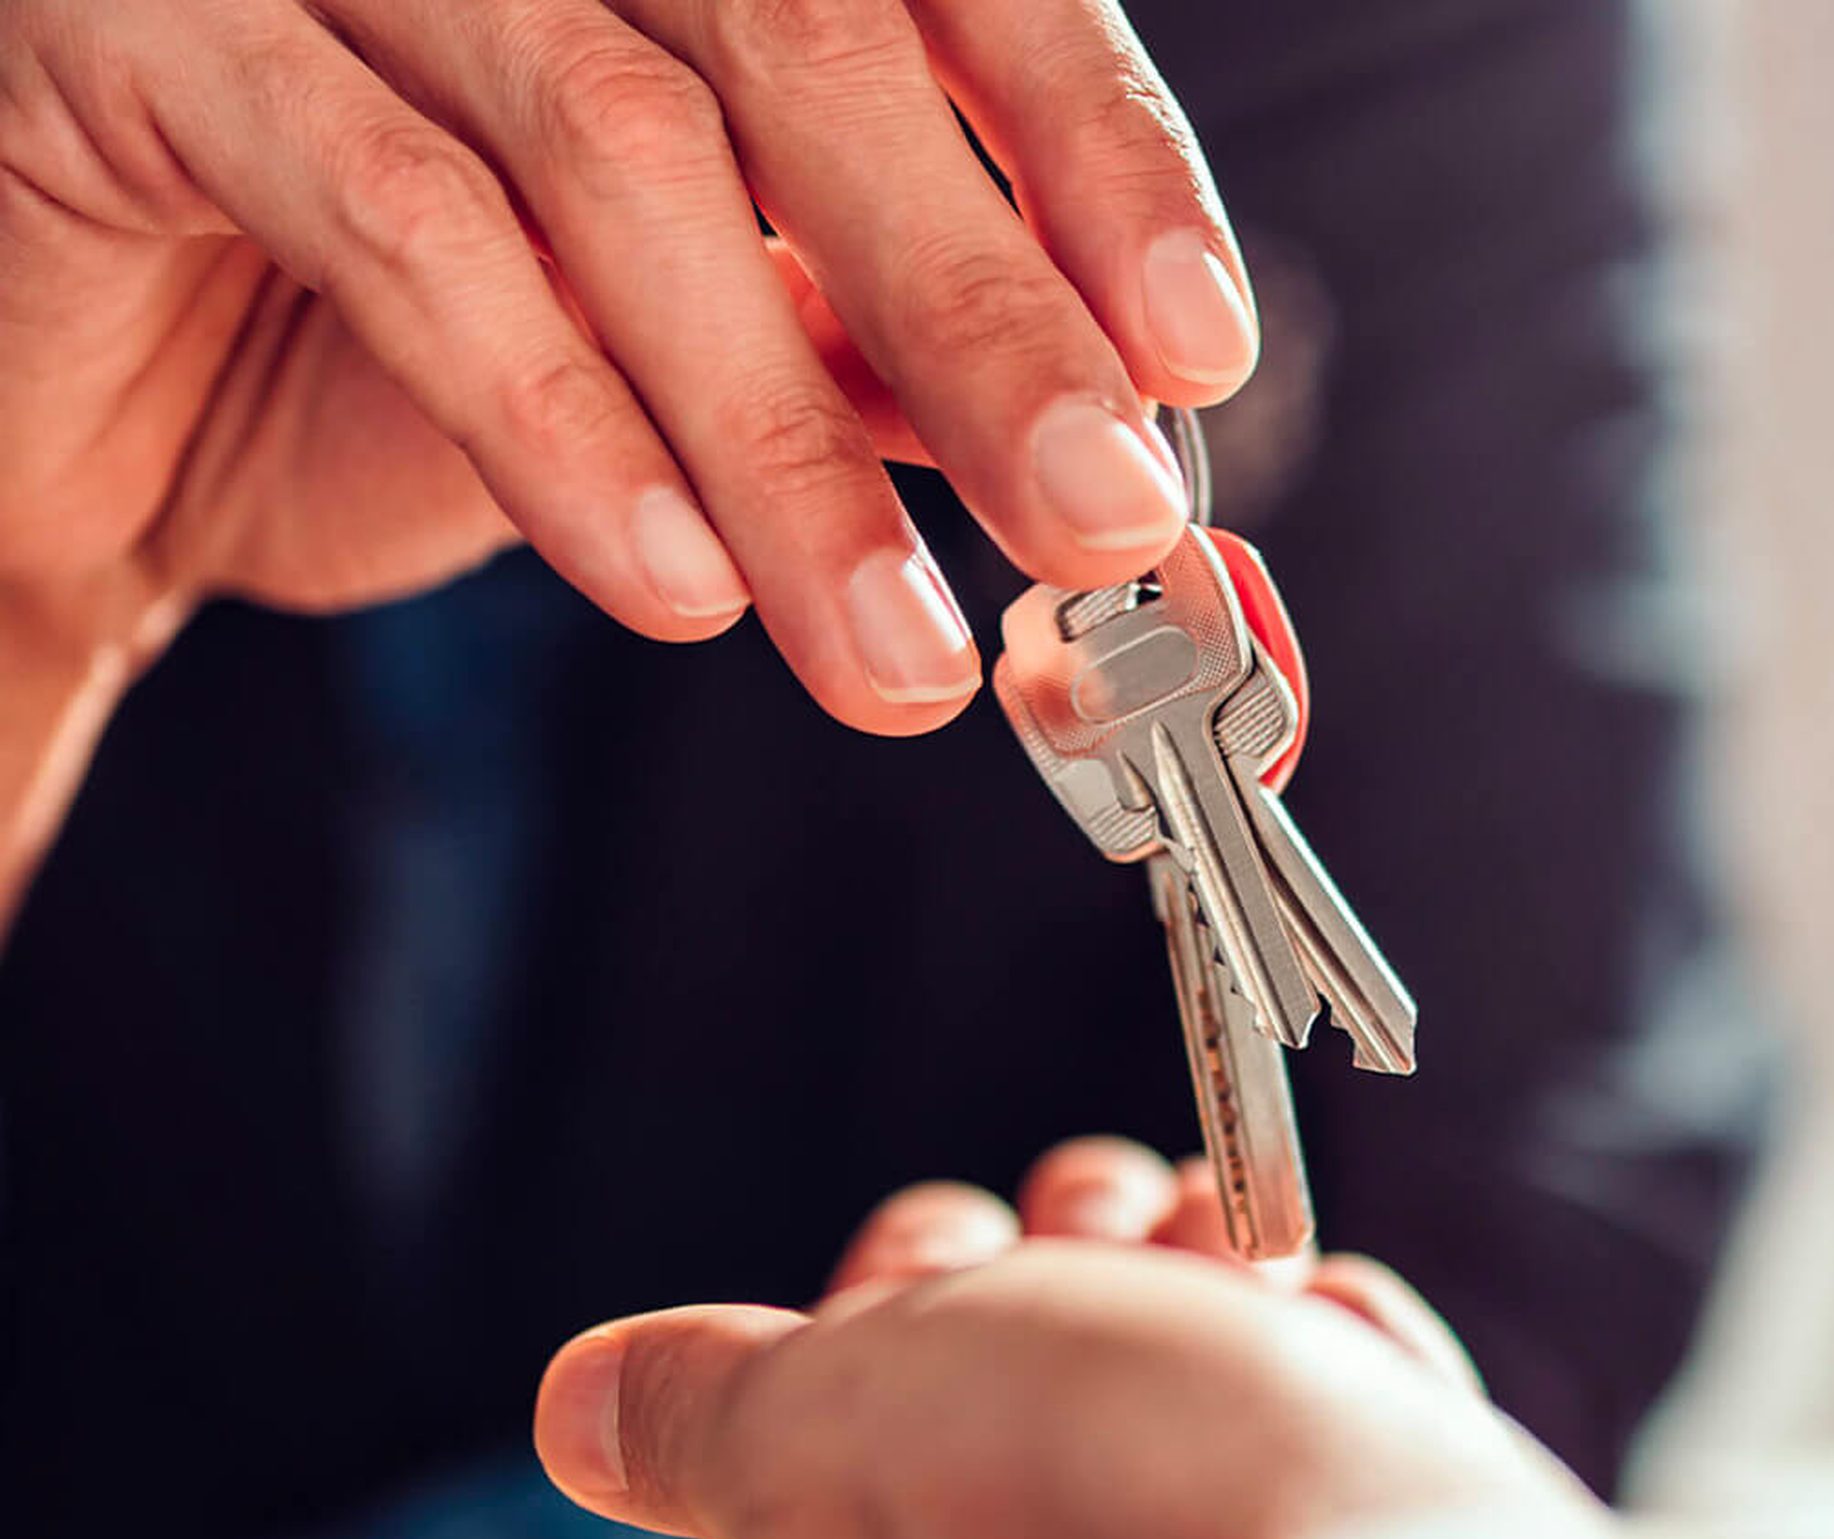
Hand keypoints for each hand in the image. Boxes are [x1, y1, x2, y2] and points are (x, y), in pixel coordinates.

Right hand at [0, 0, 1255, 728]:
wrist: (86, 419)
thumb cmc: (403, 365)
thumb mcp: (691, 359)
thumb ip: (875, 369)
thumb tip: (1110, 465)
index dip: (1090, 152)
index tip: (1199, 351)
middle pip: (809, 54)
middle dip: (981, 312)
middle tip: (1103, 518)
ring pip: (616, 154)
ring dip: (781, 438)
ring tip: (894, 656)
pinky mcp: (155, 27)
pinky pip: (399, 222)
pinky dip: (557, 418)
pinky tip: (670, 588)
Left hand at [534, 1145, 1589, 1538]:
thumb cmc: (1102, 1505)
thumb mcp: (835, 1415)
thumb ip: (703, 1410)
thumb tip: (571, 1407)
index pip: (853, 1420)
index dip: (917, 1291)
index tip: (974, 1250)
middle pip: (1029, 1398)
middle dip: (1085, 1268)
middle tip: (1129, 1225)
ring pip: (1196, 1407)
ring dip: (1227, 1291)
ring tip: (1264, 1276)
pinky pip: (1328, 1466)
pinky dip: (1347, 1383)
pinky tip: (1358, 1370)